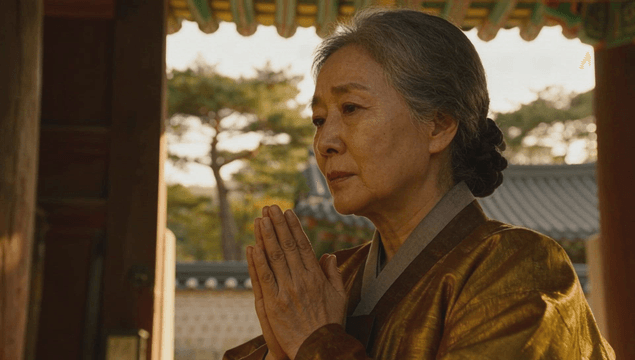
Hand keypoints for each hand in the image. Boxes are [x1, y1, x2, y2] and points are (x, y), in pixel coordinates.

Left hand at [249, 205, 346, 358]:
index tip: (288, 212)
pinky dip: (257, 261)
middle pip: (287, 246)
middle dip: (278, 225)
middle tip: (271, 207)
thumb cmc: (330, 324)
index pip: (303, 245)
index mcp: (316, 277)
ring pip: (274, 258)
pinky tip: (252, 246)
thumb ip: (334, 274)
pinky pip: (264, 278)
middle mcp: (301, 281)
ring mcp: (286, 292)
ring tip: (260, 218)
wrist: (319, 349)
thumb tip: (329, 255)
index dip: (294, 227)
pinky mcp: (273, 305)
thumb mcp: (340, 297)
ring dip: (266, 236)